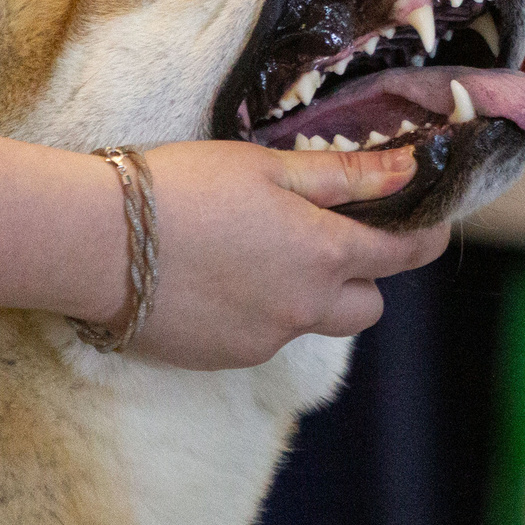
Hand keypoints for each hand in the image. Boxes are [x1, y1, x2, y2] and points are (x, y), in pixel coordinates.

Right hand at [115, 140, 449, 368]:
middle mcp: (305, 308)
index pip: (402, 254)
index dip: (424, 237)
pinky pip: (265, 336)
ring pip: (312, 323)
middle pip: (368, 307)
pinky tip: (217, 277)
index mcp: (323, 253)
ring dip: (307, 295)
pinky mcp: (225, 358)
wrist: (95, 244)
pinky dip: (258, 310)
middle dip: (364, 276)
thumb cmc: (181, 188)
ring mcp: (265, 339)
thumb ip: (342, 176)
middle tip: (331, 238)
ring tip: (258, 253)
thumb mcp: (265, 166)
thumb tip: (408, 173)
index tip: (429, 223)